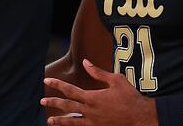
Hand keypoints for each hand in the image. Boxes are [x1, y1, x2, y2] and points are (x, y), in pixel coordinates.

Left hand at [41, 59, 156, 125]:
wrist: (140, 117)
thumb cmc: (129, 97)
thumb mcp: (116, 80)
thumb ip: (98, 72)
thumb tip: (86, 62)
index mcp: (92, 97)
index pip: (70, 90)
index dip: (57, 84)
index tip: (47, 80)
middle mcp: (90, 111)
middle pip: (67, 106)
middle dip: (53, 102)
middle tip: (42, 100)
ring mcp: (93, 122)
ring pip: (72, 121)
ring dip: (60, 120)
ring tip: (50, 120)